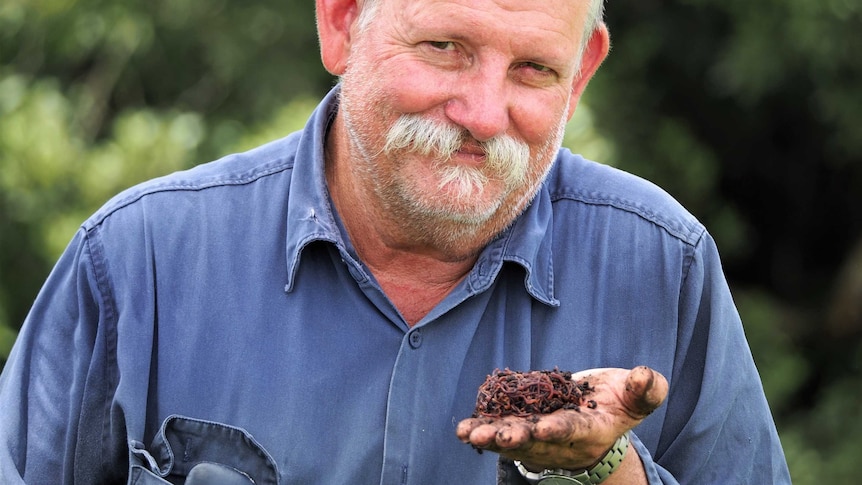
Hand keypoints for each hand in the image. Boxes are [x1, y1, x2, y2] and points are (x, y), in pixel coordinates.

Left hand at [455, 366, 667, 470]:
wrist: (597, 416)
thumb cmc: (618, 402)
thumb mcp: (638, 396)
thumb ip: (646, 389)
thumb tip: (645, 376)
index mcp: (590, 431)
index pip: (572, 430)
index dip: (558, 429)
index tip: (544, 427)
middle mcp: (560, 441)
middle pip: (535, 441)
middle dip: (516, 438)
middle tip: (498, 435)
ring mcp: (537, 438)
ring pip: (511, 441)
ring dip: (490, 438)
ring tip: (469, 434)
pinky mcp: (520, 428)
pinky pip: (498, 432)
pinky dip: (481, 431)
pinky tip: (463, 429)